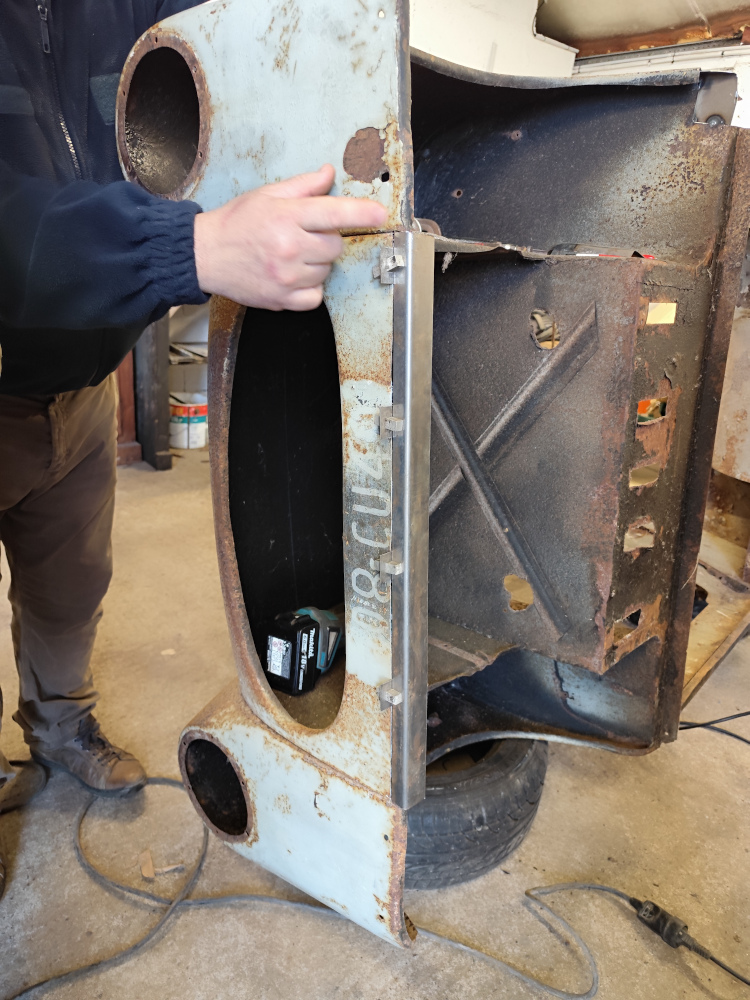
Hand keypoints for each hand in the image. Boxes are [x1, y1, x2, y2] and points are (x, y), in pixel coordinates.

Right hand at [193, 164, 387, 310]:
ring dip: (317, 263)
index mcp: (287, 217)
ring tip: (292, 255)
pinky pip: (316, 296)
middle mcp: (289, 247)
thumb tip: (329, 173)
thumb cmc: (236, 223)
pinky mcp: (282, 299)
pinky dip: (310, 288)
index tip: (380, 214)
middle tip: (303, 234)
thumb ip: (303, 186)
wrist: (205, 255)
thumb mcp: (268, 195)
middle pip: (335, 245)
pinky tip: (293, 276)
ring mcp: (286, 276)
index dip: (361, 213)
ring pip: (327, 271)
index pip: (333, 213)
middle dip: (326, 239)